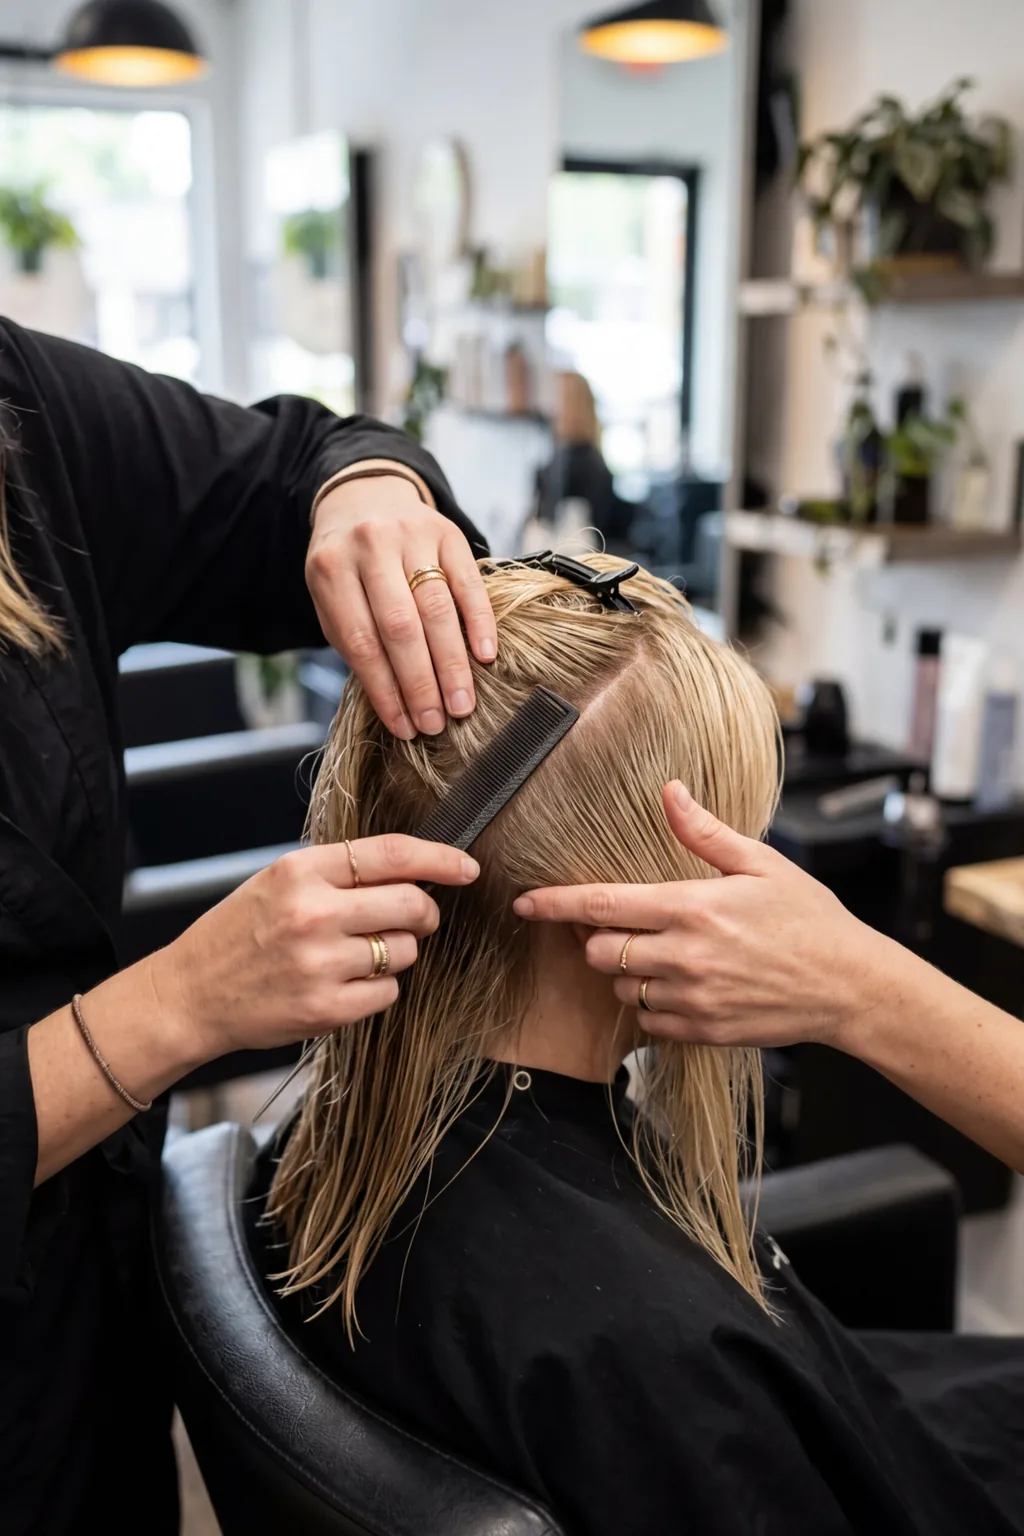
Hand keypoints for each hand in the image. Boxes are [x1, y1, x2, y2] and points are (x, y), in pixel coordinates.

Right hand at [149, 836, 479, 1065]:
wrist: (189, 995)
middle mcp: (312, 914)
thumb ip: (338, 873)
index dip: (439, 859)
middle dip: (424, 912)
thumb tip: (412, 871)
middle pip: (411, 904)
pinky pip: (388, 993)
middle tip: (414, 918)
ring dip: (398, 953)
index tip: (466, 867)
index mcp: (300, 871)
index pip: (391, 854)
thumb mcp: (277, 882)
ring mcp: (320, 964)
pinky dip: (379, 989)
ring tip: (357, 955)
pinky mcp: (326, 1009)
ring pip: (405, 951)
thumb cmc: (238, 934)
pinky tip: (345, 984)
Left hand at [306, 469, 496, 738]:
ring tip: (462, 704)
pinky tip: (486, 656)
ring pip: (437, 608)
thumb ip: (354, 640)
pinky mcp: (448, 532)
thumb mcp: (331, 598)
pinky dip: (479, 621)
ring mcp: (411, 535)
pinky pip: (468, 582)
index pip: (361, 640)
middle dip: (420, 682)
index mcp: (330, 568)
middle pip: (400, 626)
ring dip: (452, 663)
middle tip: (437, 722)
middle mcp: (370, 546)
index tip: (404, 727)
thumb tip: (394, 702)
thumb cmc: (348, 566)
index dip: (384, 689)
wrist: (365, 498)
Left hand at [513, 782, 889, 1050]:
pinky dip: (652, 1003)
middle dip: (599, 938)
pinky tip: (683, 984)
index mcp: (693, 907)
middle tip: (627, 925)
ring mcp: (692, 998)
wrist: (849, 985)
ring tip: (667, 954)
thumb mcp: (761, 863)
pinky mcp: (703, 1030)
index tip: (524, 903)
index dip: (554, 904)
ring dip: (628, 971)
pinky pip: (648, 1020)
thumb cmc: (809, 918)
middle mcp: (685, 955)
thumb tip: (669, 792)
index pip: (603, 905)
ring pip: (621, 988)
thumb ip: (704, 832)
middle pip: (600, 951)